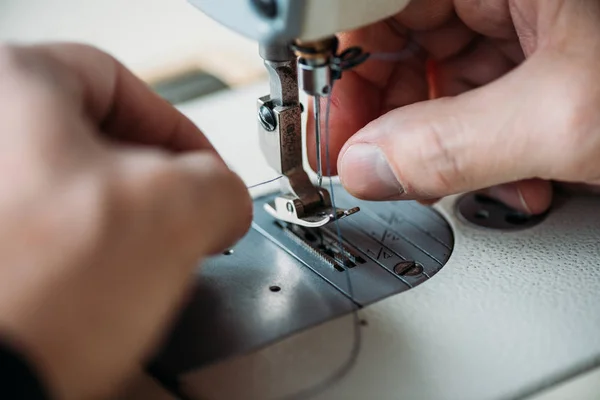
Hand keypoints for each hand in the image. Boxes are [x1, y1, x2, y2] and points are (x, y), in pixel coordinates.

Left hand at [0, 43, 250, 398]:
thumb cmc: (36, 292)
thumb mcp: (177, 209)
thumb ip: (223, 185)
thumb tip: (224, 203)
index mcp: (12, 87)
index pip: (120, 83)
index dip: (180, 130)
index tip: (207, 174)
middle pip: (94, 145)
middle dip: (152, 189)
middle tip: (182, 224)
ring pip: (71, 196)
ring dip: (119, 229)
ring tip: (143, 267)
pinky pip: (46, 241)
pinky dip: (82, 260)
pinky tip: (102, 292)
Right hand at [308, 0, 599, 213]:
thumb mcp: (564, 118)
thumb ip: (453, 145)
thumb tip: (367, 167)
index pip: (372, 6)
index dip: (335, 63)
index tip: (325, 121)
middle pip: (399, 44)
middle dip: (386, 120)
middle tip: (374, 169)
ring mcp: (523, 23)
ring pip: (435, 80)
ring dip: (436, 148)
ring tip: (453, 184)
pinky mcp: (538, 60)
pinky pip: (476, 101)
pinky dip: (477, 150)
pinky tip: (507, 179)